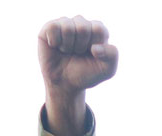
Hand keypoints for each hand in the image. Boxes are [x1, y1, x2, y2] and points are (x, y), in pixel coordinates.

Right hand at [39, 16, 117, 135]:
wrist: (65, 85)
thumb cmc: (86, 74)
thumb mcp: (107, 69)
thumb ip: (112, 55)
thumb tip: (95, 48)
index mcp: (97, 30)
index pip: (99, 29)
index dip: (94, 45)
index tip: (92, 55)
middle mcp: (81, 24)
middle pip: (83, 27)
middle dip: (81, 46)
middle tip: (78, 54)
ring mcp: (65, 24)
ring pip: (67, 27)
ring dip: (68, 46)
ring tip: (67, 51)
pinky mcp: (50, 28)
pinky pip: (53, 28)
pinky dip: (55, 42)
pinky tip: (56, 47)